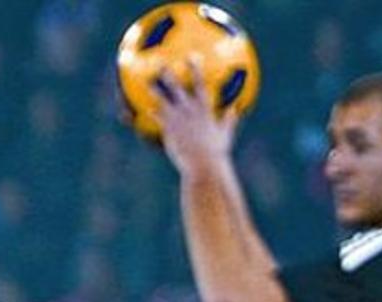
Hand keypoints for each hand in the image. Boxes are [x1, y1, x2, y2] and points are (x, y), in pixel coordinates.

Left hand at [153, 65, 239, 180]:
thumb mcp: (224, 134)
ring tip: (147, 82)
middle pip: (177, 88)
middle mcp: (189, 110)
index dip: (195, 68)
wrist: (203, 164)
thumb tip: (236, 110)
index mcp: (204, 109)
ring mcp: (177, 119)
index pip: (199, 83)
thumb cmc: (216, 152)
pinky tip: (145, 109)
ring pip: (163, 100)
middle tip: (162, 64)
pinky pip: (158, 118)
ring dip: (155, 90)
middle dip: (169, 75)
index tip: (192, 57)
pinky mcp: (169, 130)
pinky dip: (152, 113)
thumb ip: (229, 120)